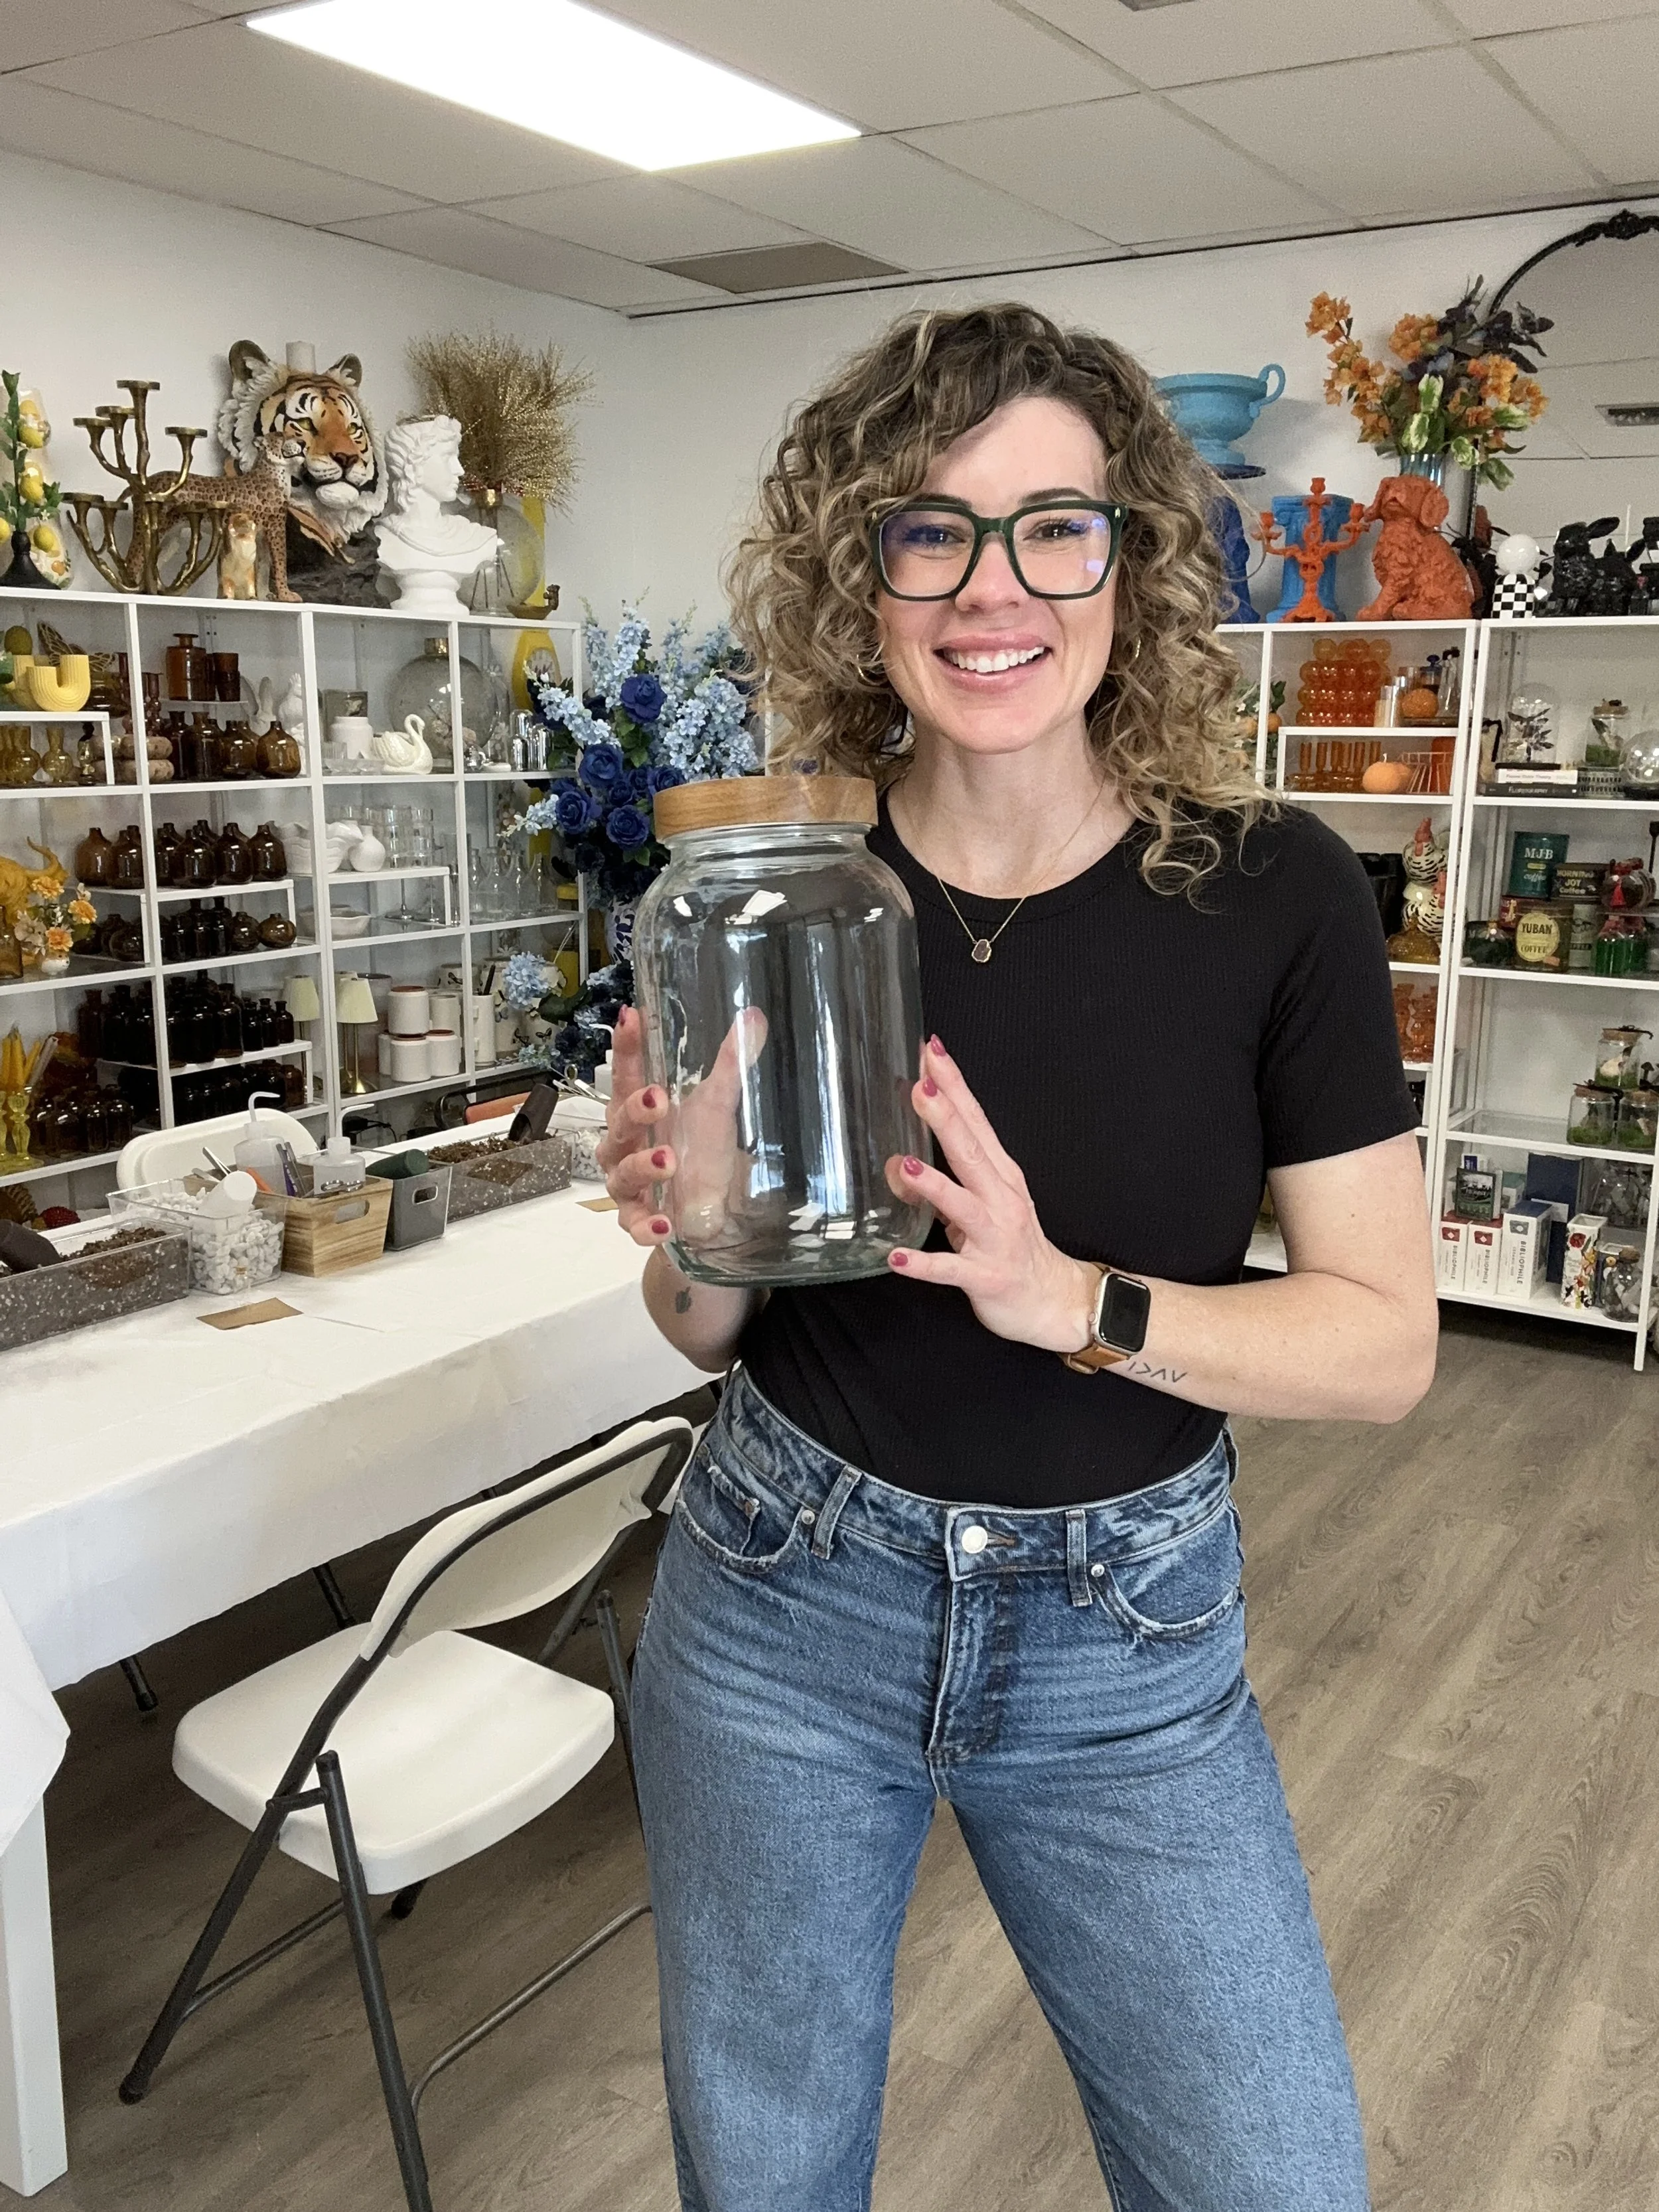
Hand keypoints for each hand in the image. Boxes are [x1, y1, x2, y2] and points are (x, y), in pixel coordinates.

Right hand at [596, 1003, 767, 1251]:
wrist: (714, 1213)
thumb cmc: (705, 1151)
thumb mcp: (719, 1107)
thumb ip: (731, 1065)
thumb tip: (754, 1017)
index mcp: (639, 1110)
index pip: (627, 1074)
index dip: (627, 1047)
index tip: (631, 1016)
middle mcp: (626, 1145)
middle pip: (618, 1124)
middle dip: (634, 1110)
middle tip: (657, 1099)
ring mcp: (630, 1186)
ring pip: (622, 1173)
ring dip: (643, 1165)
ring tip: (669, 1160)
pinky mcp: (641, 1220)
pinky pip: (634, 1225)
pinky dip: (646, 1226)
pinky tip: (665, 1224)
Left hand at [885, 1034, 1094, 1354]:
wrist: (1053, 1300)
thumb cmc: (1011, 1245)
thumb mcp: (980, 1205)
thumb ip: (942, 1180)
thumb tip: (897, 1162)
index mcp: (999, 1174)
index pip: (974, 1120)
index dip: (954, 1085)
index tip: (931, 1051)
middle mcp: (999, 1198)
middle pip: (970, 1150)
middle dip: (945, 1116)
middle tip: (921, 1084)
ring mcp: (995, 1237)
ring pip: (961, 1205)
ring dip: (933, 1184)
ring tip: (905, 1165)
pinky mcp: (986, 1276)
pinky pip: (951, 1270)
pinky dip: (923, 1265)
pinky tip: (895, 1258)